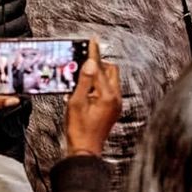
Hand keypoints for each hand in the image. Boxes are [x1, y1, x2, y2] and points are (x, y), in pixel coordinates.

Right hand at [65, 40, 120, 155]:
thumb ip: (83, 81)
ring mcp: (116, 105)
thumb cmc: (79, 130)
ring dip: (98, 76)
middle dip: (98, 65)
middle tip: (84, 63)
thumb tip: (90, 63)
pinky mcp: (113, 110)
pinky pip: (108, 90)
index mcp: (108, 96)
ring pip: (110, 80)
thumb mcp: (76, 103)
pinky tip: (86, 92)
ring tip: (82, 80)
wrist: (85, 150)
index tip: (92, 41)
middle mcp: (116, 99)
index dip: (94, 54)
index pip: (100, 68)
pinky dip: (98, 86)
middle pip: (110, 71)